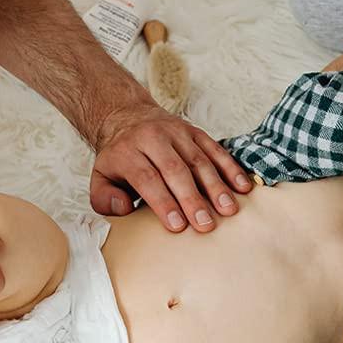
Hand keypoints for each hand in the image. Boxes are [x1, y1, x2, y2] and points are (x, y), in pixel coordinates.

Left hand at [89, 100, 251, 232]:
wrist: (128, 117)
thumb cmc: (119, 158)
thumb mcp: (100, 177)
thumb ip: (104, 198)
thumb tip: (124, 208)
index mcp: (128, 151)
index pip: (147, 177)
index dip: (163, 202)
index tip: (177, 225)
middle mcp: (153, 138)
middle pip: (176, 169)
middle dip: (192, 199)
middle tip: (205, 224)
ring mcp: (177, 132)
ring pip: (198, 159)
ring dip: (215, 185)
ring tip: (227, 209)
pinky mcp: (195, 131)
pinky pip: (215, 148)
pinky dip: (230, 167)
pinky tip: (241, 187)